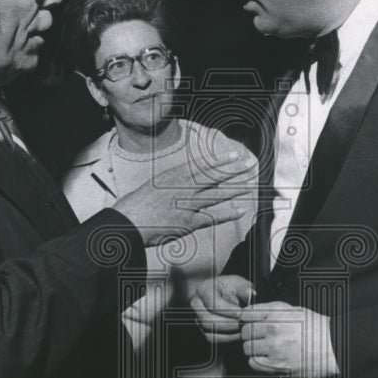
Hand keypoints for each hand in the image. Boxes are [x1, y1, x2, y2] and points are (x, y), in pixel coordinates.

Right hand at [113, 152, 255, 245]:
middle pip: (213, 177)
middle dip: (233, 170)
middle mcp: (182, 188)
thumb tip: (186, 177)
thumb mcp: (154, 184)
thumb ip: (172, 181)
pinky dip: (227, 215)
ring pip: (216, 195)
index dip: (220, 161)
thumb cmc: (137, 204)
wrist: (127, 222)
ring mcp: (187, 205)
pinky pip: (212, 218)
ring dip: (234, 189)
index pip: (202, 166)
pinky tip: (240, 211)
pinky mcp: (188, 222)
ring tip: (249, 184)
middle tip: (249, 164)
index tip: (234, 155)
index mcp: (174, 176)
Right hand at [190, 275, 254, 343]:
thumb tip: (251, 294)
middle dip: (230, 324)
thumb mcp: (239, 283)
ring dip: (230, 333)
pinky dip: (228, 339)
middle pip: (208, 321)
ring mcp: (198, 319)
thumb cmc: (233, 288)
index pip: (214, 305)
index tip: (244, 315)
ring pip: (210, 332)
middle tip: (245, 324)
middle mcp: (196, 305)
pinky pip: (214, 339)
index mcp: (203, 289)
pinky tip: (240, 334)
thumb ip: (245, 289)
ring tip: (244, 329)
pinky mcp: (204, 330)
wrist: (225, 294)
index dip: (230, 312)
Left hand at [239, 302, 339, 377]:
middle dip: (249, 335)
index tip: (248, 323)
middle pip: (244, 332)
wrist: (334, 346)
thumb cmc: (317, 328)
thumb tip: (253, 311)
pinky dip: (256, 362)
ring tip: (264, 349)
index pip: (246, 314)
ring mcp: (275, 347)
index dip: (245, 319)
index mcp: (277, 313)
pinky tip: (265, 359)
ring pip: (247, 348)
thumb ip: (272, 310)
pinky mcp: (278, 365)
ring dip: (252, 349)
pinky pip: (254, 363)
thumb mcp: (295, 310)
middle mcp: (273, 328)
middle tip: (258, 338)